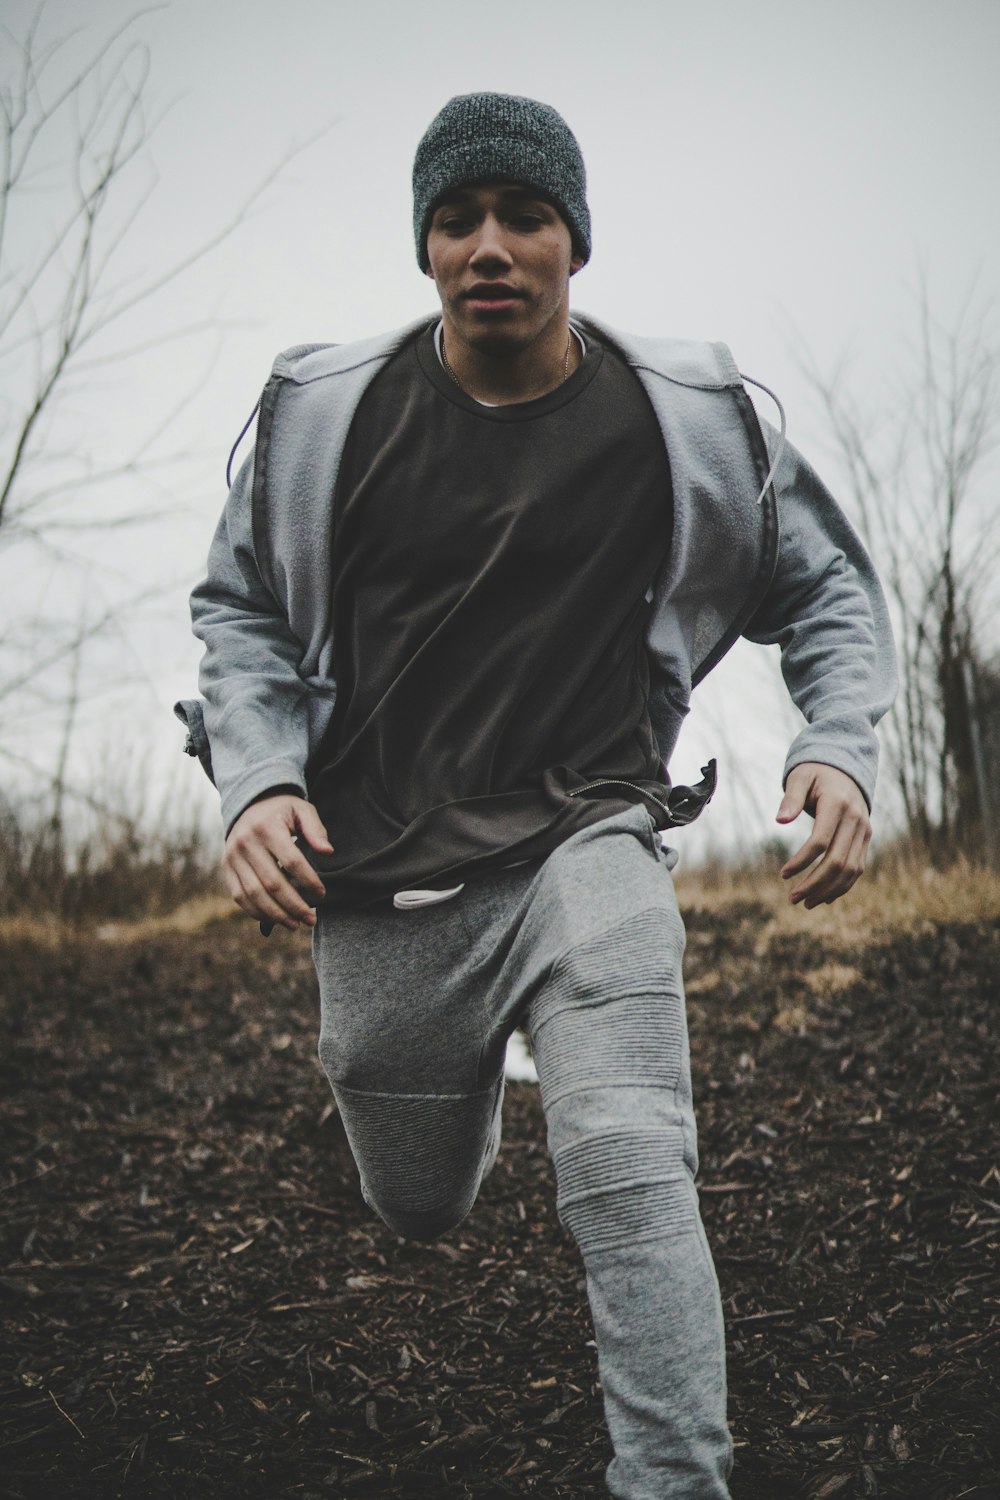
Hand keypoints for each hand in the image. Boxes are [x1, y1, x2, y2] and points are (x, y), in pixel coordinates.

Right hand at [223, 794, 331, 930]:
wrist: (249, 805)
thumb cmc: (282, 810)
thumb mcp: (302, 810)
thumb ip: (316, 829)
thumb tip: (327, 851)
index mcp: (267, 827)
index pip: (291, 861)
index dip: (308, 881)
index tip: (322, 894)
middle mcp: (246, 843)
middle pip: (272, 883)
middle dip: (294, 905)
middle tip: (312, 919)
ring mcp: (233, 857)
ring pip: (254, 894)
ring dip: (276, 914)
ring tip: (296, 925)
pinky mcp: (226, 868)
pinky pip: (239, 896)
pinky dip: (256, 912)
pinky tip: (275, 919)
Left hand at [776, 762, 870, 908]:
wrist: (844, 768)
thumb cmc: (815, 773)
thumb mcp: (800, 777)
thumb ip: (791, 797)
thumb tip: (780, 820)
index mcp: (838, 804)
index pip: (821, 841)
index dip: (802, 861)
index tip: (783, 874)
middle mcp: (856, 819)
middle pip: (838, 861)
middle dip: (815, 883)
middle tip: (793, 898)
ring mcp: (864, 830)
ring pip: (851, 869)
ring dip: (829, 890)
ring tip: (806, 903)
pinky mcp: (866, 838)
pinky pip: (858, 867)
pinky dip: (842, 885)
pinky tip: (823, 897)